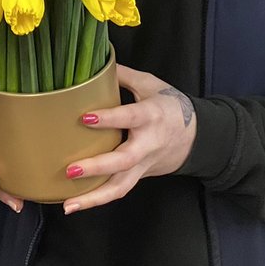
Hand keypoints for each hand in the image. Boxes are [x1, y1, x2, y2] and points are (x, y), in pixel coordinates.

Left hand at [59, 64, 197, 213]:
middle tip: (71, 169)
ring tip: (69, 204)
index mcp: (151, 116)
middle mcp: (148, 144)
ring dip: (94, 197)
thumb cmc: (169, 106)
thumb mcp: (150, 84)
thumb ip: (123, 75)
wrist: (196, 135)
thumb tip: (95, 61)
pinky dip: (97, 199)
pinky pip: (119, 190)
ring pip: (121, 186)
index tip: (85, 118)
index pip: (130, 117)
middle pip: (124, 161)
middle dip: (98, 167)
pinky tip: (74, 204)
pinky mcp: (139, 176)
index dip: (109, 119)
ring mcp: (144, 164)